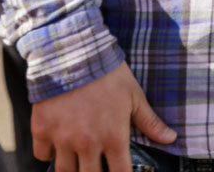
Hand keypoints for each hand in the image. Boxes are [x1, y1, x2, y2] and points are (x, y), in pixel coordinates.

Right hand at [30, 62, 174, 171]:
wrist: (75, 53)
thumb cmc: (109, 74)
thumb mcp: (134, 96)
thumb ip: (149, 122)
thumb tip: (171, 138)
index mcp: (113, 137)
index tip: (120, 171)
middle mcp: (87, 144)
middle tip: (96, 165)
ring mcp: (62, 139)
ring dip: (72, 168)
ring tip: (78, 161)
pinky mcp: (42, 130)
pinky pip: (42, 155)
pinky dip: (49, 153)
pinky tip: (57, 146)